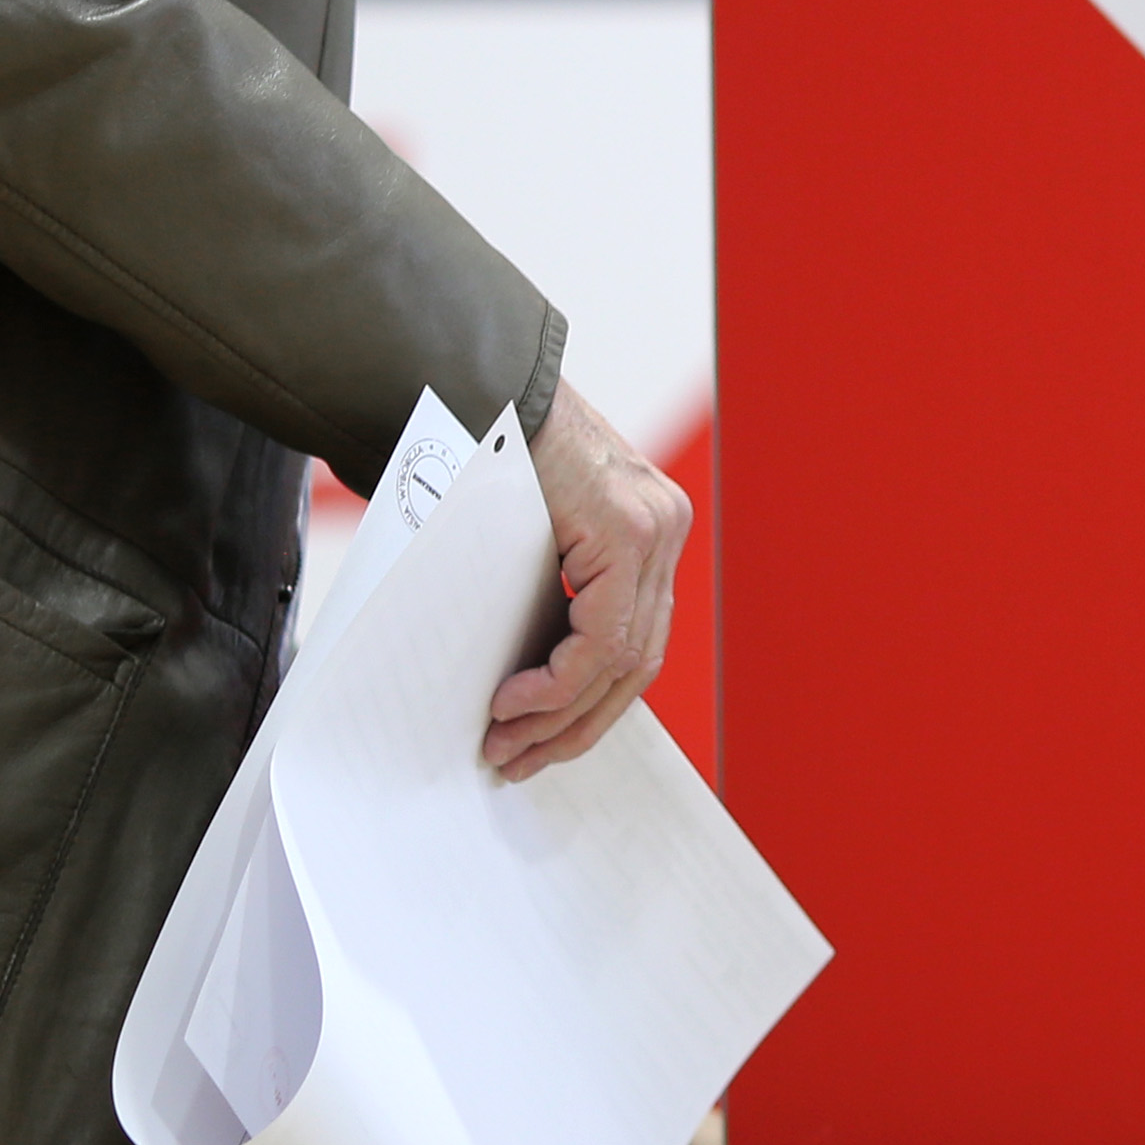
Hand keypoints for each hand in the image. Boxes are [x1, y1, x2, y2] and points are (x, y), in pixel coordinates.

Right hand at [485, 379, 687, 780]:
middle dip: (575, 725)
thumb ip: (553, 589)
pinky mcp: (626, 533)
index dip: (589, 707)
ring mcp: (653, 530)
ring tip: (507, 742)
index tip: (538, 742)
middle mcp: (664, 532)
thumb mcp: (535, 535)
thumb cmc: (493, 454)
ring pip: (621, 660)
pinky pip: (601, 637)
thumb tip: (528, 672)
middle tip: (520, 759)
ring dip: (558, 714)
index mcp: (651, 534)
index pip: (636, 646)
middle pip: (636, 664)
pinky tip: (514, 702)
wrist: (479, 385)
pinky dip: (555, 683)